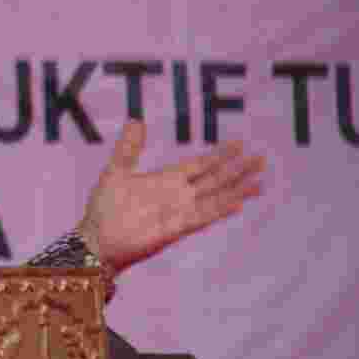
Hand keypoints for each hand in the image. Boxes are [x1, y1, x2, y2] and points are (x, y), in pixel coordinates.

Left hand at [78, 120, 265, 272]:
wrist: (96, 238)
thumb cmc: (105, 207)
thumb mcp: (116, 170)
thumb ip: (129, 147)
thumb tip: (136, 120)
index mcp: (166, 179)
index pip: (200, 164)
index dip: (219, 155)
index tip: (239, 143)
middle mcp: (178, 195)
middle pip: (214, 179)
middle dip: (237, 169)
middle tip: (261, 158)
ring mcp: (178, 211)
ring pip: (214, 198)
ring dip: (236, 190)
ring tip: (259, 181)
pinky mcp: (174, 228)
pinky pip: (200, 217)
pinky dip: (217, 210)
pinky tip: (236, 203)